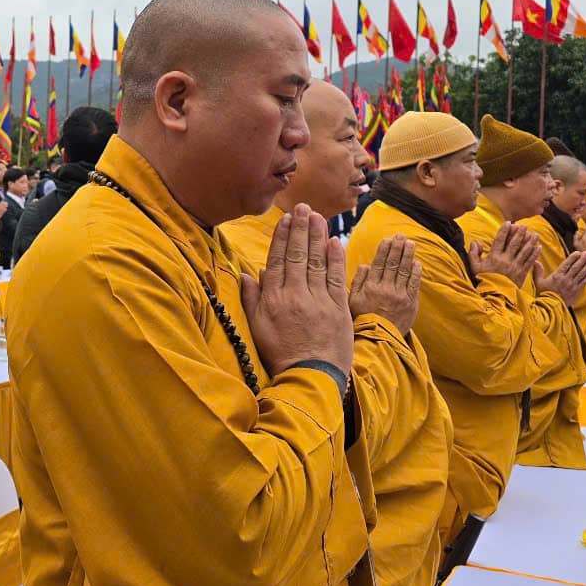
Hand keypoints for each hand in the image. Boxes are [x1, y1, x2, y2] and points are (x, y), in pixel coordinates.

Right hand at [240, 204, 352, 376]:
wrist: (308, 378)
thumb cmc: (280, 355)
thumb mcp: (257, 328)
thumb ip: (252, 300)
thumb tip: (247, 275)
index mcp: (273, 300)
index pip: (277, 260)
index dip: (282, 237)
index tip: (286, 220)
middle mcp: (294, 296)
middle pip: (298, 255)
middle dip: (301, 228)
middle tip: (303, 207)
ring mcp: (318, 301)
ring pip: (317, 261)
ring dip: (317, 236)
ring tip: (318, 216)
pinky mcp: (338, 309)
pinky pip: (336, 278)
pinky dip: (336, 258)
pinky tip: (335, 241)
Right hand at [348, 235, 421, 334]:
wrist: (378, 340)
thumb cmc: (362, 321)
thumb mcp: (352, 302)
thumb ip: (358, 282)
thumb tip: (365, 264)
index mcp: (371, 288)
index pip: (379, 264)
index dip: (384, 250)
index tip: (387, 239)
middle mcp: (386, 289)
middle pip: (393, 264)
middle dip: (397, 248)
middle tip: (401, 235)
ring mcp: (400, 296)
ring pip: (404, 271)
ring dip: (408, 255)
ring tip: (410, 243)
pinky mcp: (410, 303)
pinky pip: (414, 284)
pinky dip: (416, 272)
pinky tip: (417, 262)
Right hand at [469, 223, 539, 286]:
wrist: (495, 296)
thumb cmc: (484, 281)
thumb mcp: (474, 268)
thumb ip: (473, 254)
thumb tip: (476, 242)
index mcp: (493, 257)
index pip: (500, 240)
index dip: (505, 230)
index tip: (509, 223)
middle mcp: (505, 259)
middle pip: (514, 243)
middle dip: (520, 233)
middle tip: (524, 226)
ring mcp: (515, 266)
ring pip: (524, 251)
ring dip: (530, 241)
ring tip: (534, 234)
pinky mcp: (522, 273)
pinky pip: (530, 261)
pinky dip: (535, 254)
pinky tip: (538, 247)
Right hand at [535, 251, 585, 304]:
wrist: (550, 307)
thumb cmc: (543, 294)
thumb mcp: (538, 282)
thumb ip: (538, 271)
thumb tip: (535, 261)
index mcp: (557, 276)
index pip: (567, 264)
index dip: (573, 257)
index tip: (578, 252)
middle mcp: (566, 279)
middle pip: (576, 267)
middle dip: (583, 259)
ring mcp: (572, 285)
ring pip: (582, 273)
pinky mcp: (577, 291)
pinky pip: (584, 282)